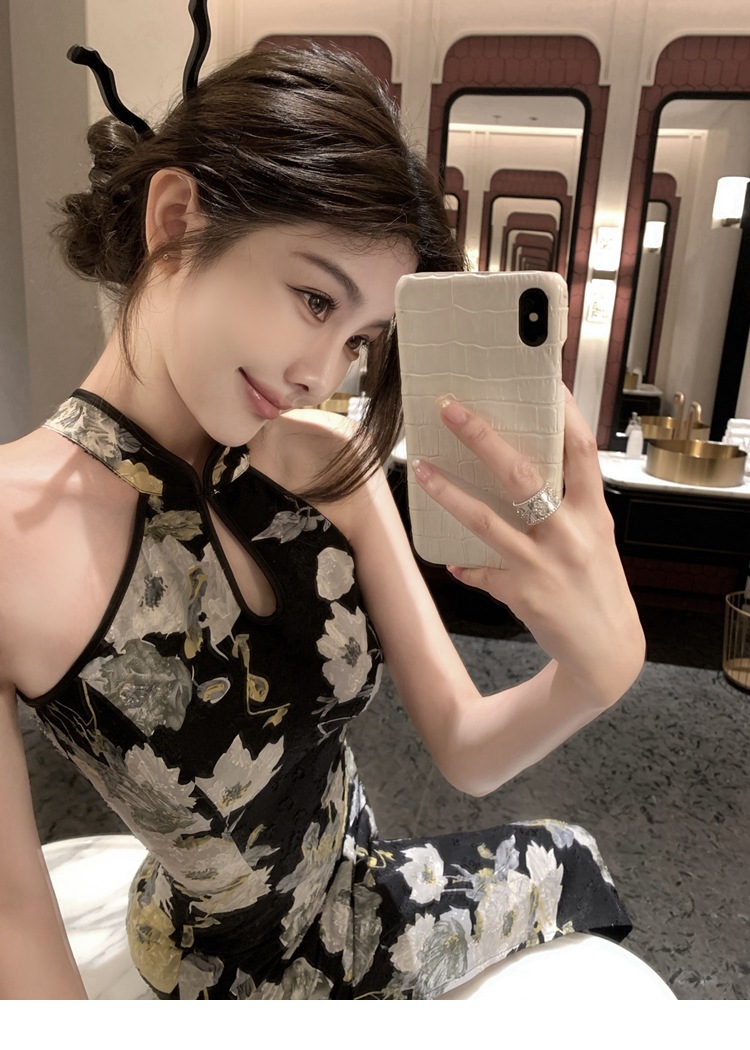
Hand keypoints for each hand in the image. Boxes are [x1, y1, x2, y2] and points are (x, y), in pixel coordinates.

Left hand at [411, 387, 644, 705]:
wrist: (608, 651)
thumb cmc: (596, 585)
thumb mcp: (594, 538)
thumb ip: (567, 505)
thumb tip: (523, 468)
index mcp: (593, 512)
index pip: (580, 451)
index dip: (563, 413)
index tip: (542, 380)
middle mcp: (571, 533)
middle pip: (522, 474)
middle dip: (482, 437)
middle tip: (450, 409)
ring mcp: (545, 564)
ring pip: (487, 521)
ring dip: (450, 493)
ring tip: (422, 470)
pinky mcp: (524, 593)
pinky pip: (482, 572)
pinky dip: (466, 565)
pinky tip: (454, 561)